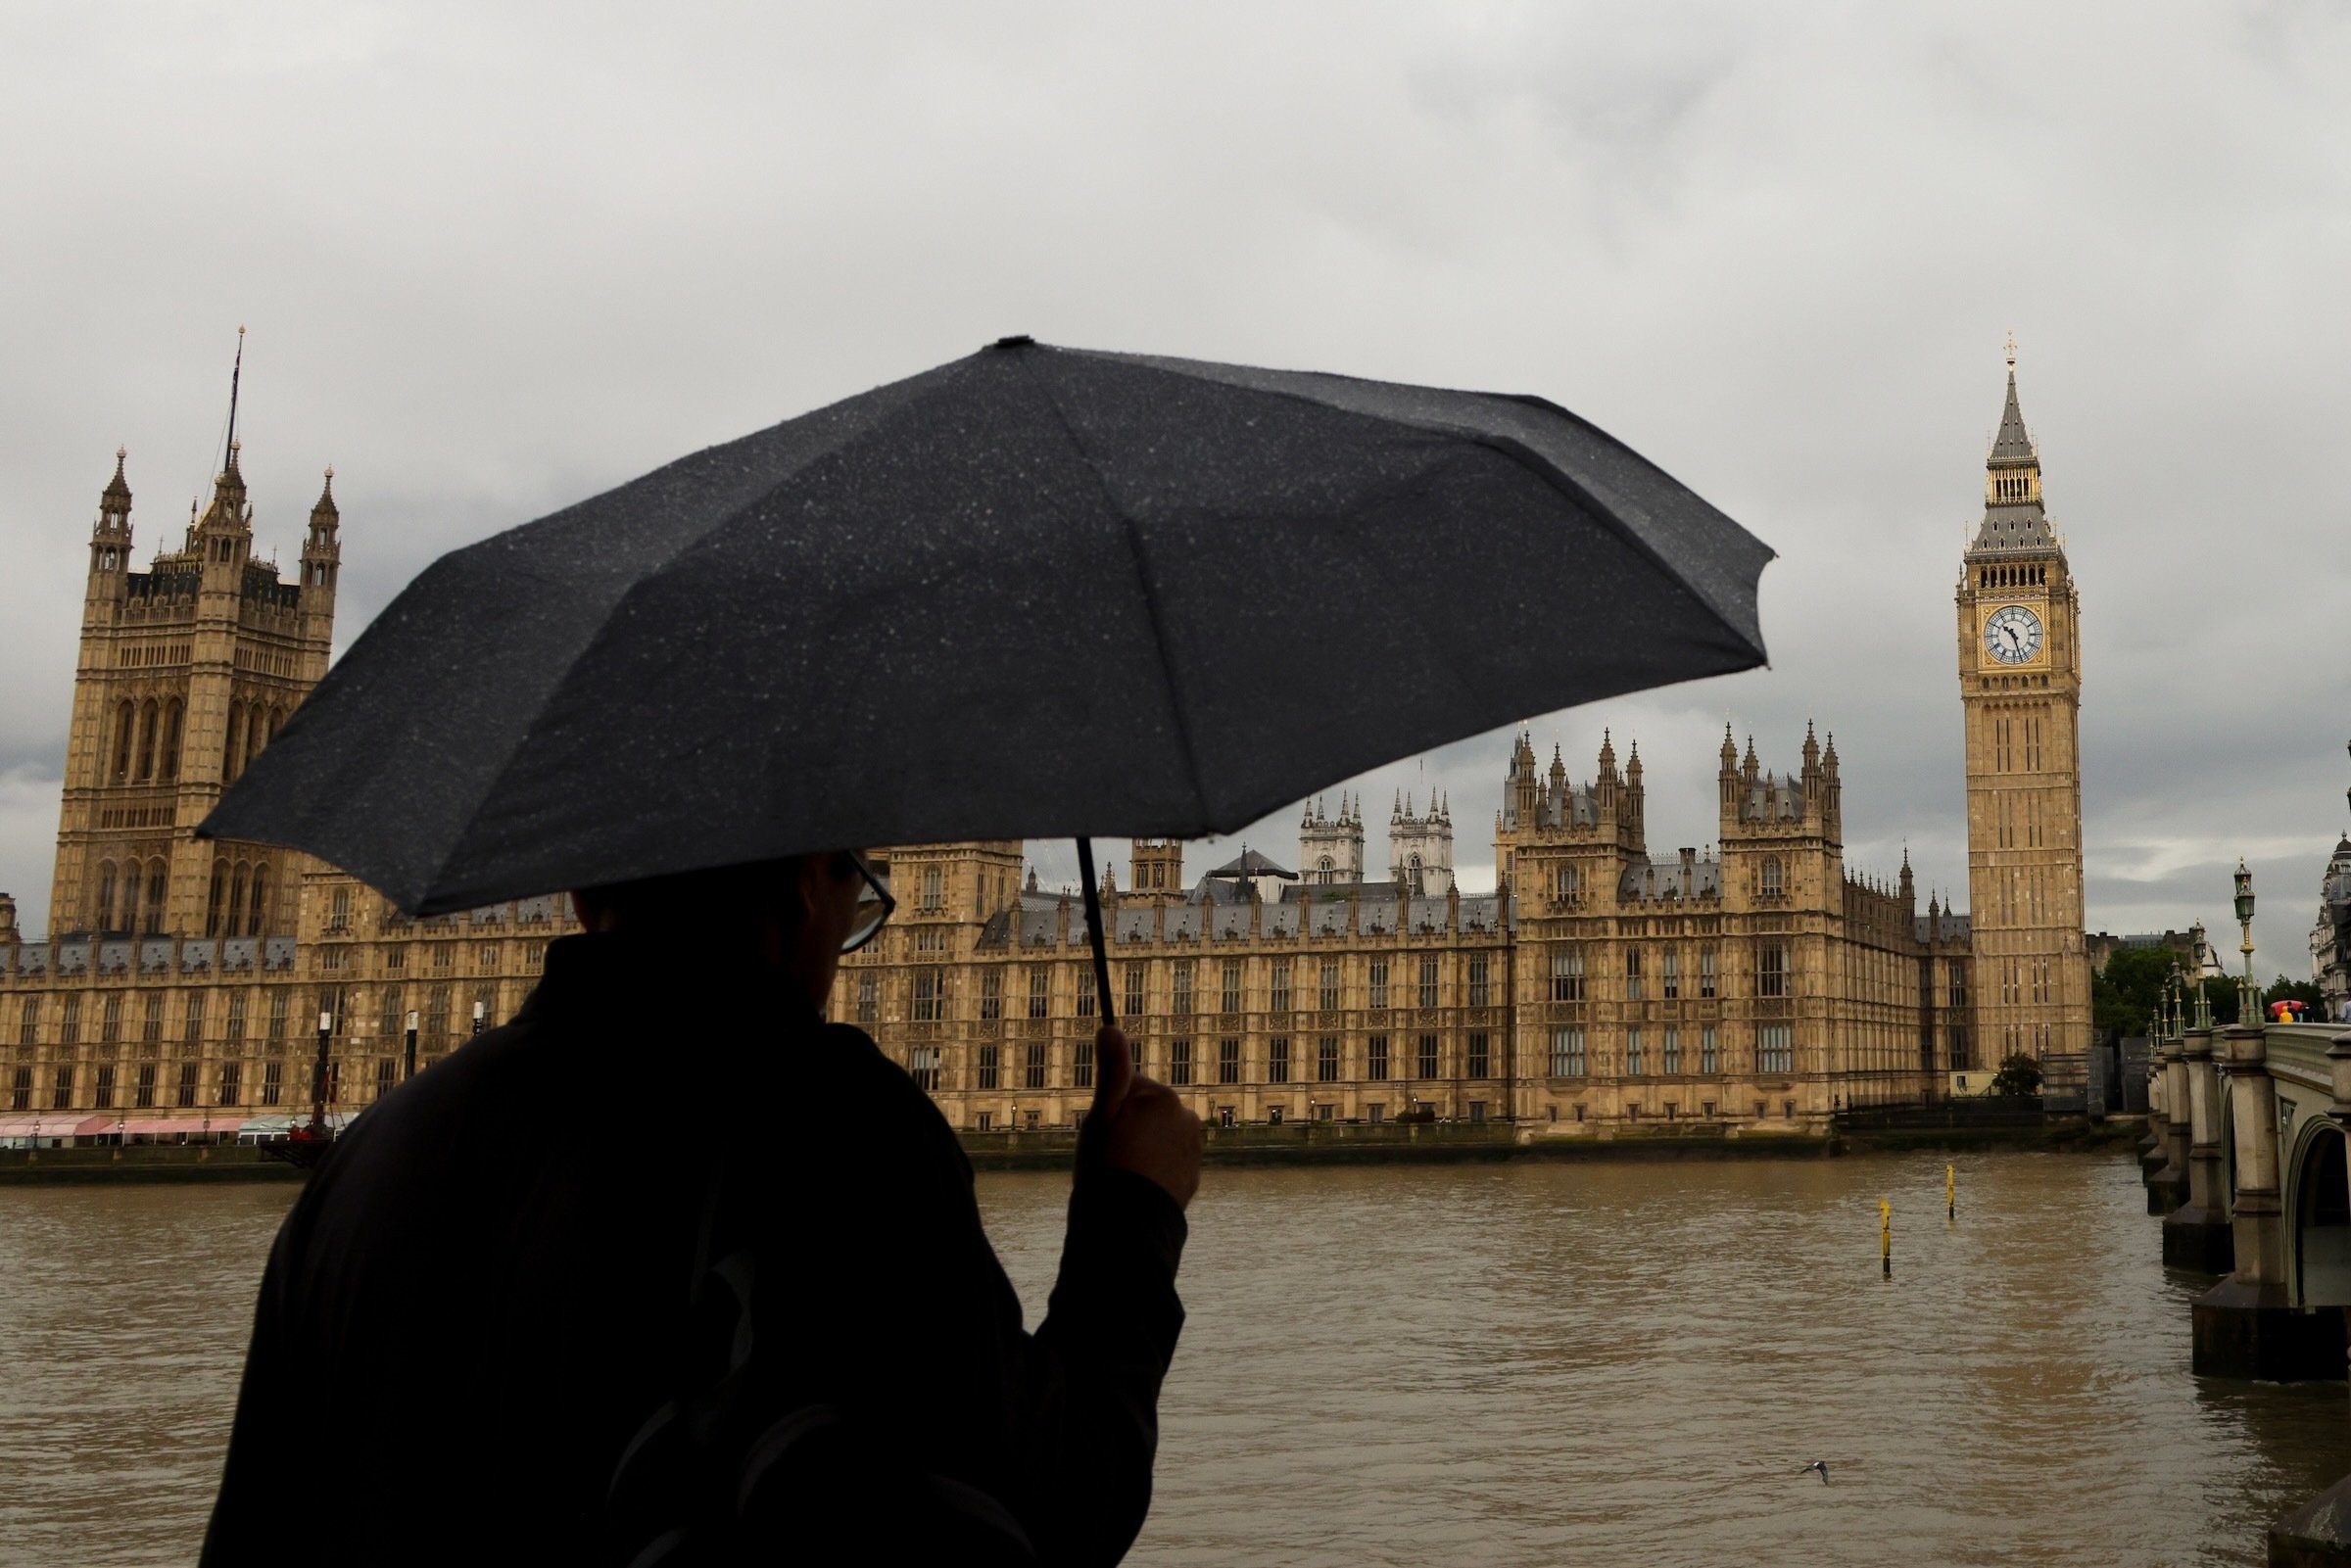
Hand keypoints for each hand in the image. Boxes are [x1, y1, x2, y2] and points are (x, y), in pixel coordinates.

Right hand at [1084, 1025, 1201, 1208]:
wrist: (1129, 1223)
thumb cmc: (1108, 1165)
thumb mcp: (1101, 1115)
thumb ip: (1111, 1071)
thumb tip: (1109, 1027)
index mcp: (1162, 1098)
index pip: (1129, 1088)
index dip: (1110, 1109)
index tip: (1103, 1133)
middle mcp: (1186, 1118)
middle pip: (1146, 1112)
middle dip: (1129, 1126)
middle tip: (1111, 1154)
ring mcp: (1193, 1148)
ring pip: (1157, 1137)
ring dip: (1143, 1147)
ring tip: (1125, 1172)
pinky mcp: (1193, 1175)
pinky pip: (1168, 1163)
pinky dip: (1155, 1169)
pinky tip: (1140, 1186)